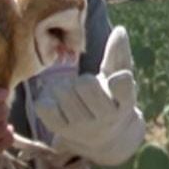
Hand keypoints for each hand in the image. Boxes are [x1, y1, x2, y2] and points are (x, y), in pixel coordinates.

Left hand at [35, 27, 145, 165]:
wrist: (104, 138)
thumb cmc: (111, 99)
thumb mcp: (118, 78)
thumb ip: (119, 55)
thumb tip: (120, 30)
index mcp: (124, 102)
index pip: (123, 89)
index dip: (119, 82)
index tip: (117, 78)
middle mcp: (106, 118)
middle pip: (85, 85)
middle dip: (83, 80)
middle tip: (86, 87)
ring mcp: (83, 127)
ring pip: (63, 93)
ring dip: (65, 88)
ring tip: (73, 95)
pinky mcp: (62, 131)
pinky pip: (45, 106)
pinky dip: (47, 99)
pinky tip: (57, 103)